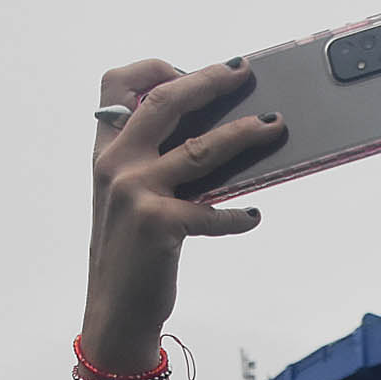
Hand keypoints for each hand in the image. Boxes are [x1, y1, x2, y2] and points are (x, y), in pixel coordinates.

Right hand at [80, 58, 285, 368]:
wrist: (115, 310)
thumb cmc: (132, 253)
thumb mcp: (130, 199)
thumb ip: (155, 163)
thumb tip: (217, 134)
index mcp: (107, 152)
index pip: (115, 86)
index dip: (154, 68)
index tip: (189, 70)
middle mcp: (116, 165)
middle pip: (166, 102)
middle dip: (209, 80)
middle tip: (243, 72)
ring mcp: (135, 193)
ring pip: (201, 149)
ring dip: (244, 133)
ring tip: (273, 125)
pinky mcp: (158, 225)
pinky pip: (211, 210)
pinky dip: (237, 214)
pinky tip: (253, 215)